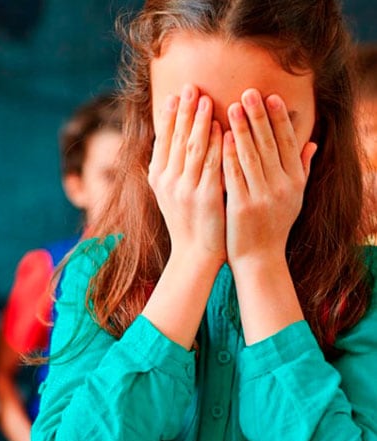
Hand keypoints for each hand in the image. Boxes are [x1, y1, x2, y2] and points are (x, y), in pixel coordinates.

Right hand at [149, 84, 225, 264]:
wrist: (196, 253)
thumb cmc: (189, 221)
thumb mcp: (171, 192)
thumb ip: (172, 166)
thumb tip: (174, 139)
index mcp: (157, 178)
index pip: (162, 140)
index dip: (168, 116)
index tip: (174, 95)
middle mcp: (167, 181)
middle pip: (176, 139)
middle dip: (183, 111)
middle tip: (190, 87)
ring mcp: (184, 189)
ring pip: (192, 148)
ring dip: (199, 121)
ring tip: (206, 99)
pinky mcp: (204, 197)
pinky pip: (211, 164)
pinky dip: (216, 144)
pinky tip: (222, 128)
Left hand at [222, 89, 317, 268]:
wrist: (259, 258)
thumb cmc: (273, 225)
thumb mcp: (294, 198)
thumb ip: (301, 169)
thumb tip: (312, 143)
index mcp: (295, 182)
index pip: (288, 143)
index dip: (280, 119)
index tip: (271, 97)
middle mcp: (283, 187)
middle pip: (270, 145)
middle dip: (259, 116)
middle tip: (248, 92)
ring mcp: (263, 197)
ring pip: (252, 156)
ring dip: (241, 129)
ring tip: (232, 106)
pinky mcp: (242, 207)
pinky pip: (234, 176)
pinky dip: (228, 155)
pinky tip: (220, 137)